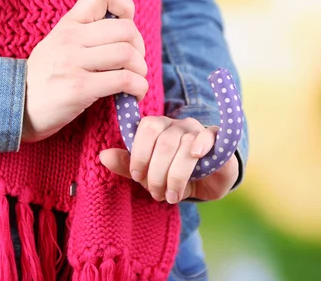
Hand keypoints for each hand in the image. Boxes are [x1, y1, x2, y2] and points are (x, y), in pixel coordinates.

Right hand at [22, 0, 147, 142]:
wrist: (14, 107)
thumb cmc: (43, 79)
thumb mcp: (58, 45)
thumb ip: (85, 34)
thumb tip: (125, 32)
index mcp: (68, 24)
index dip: (124, 5)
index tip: (127, 25)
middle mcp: (71, 38)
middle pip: (126, 29)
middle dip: (139, 48)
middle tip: (135, 63)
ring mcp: (73, 62)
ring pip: (127, 54)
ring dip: (140, 70)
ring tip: (136, 80)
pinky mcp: (79, 87)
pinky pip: (123, 79)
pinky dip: (138, 86)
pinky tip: (134, 94)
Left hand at [99, 116, 239, 202]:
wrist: (211, 183)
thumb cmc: (177, 175)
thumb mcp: (150, 175)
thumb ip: (128, 165)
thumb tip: (103, 156)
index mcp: (159, 128)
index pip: (145, 128)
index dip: (139, 154)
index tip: (138, 177)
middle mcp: (178, 125)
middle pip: (163, 141)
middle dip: (157, 173)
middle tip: (157, 194)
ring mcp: (199, 130)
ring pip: (184, 144)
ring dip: (176, 175)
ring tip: (173, 195)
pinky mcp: (218, 139)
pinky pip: (208, 136)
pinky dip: (201, 145)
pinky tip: (197, 158)